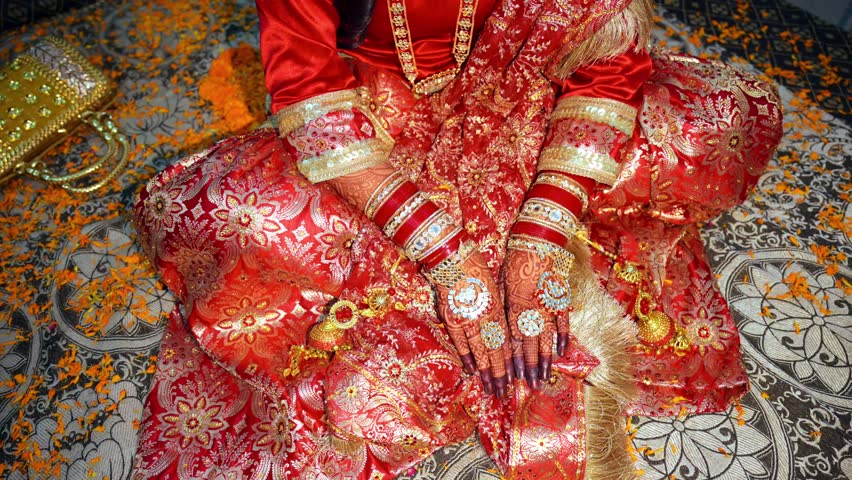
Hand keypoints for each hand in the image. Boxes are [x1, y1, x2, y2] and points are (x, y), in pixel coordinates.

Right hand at [433, 252, 512, 396]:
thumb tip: (501, 326)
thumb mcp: (493, 287)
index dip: (512, 360)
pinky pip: (461, 342)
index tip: (516, 377)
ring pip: (480, 351)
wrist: (452, 256)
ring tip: (490, 389)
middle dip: (501, 373)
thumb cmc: (476, 266)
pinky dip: (467, 356)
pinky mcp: (451, 317)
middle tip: (504, 392)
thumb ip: (497, 308)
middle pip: (496, 351)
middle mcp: (486, 317)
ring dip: (486, 372)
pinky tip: (471, 370)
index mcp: (498, 308)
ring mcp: (468, 319)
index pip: (507, 341)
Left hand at [502, 248, 570, 388]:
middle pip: (529, 345)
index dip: (511, 360)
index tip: (511, 377)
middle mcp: (532, 311)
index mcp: (515, 307)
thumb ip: (503, 309)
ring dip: (544, 360)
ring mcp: (549, 307)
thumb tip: (502, 332)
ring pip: (546, 339)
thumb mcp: (501, 285)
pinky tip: (562, 352)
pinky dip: (563, 337)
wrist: (538, 241)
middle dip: (528, 367)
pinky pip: (563, 323)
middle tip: (530, 386)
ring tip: (544, 377)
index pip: (512, 341)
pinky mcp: (561, 300)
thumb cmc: (514, 261)